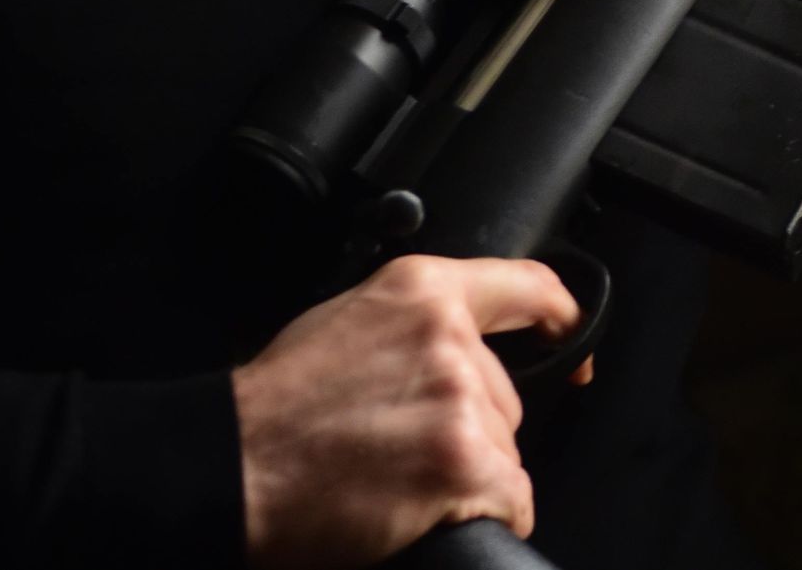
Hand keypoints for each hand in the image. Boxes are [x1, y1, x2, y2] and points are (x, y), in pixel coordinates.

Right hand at [232, 253, 579, 569]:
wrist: (229, 469)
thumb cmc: (274, 409)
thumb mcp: (348, 321)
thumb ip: (415, 323)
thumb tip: (460, 344)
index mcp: (423, 291)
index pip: (529, 287)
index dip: (563, 316)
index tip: (573, 337)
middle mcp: (451, 340)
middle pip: (506, 395)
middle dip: (471, 428)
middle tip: (404, 447)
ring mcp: (461, 402)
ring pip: (504, 449)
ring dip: (467, 473)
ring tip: (399, 479)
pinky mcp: (463, 463)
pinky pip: (510, 497)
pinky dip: (485, 514)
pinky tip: (434, 515)